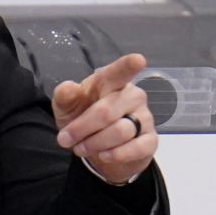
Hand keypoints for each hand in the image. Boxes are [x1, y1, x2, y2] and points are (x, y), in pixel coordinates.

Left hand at [51, 53, 157, 183]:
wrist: (96, 149)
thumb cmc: (82, 118)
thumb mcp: (66, 108)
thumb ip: (65, 97)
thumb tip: (68, 87)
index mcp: (110, 83)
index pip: (119, 72)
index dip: (128, 66)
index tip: (138, 59)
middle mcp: (131, 96)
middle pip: (107, 111)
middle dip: (81, 128)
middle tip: (65, 140)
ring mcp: (144, 117)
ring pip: (121, 131)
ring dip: (95, 143)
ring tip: (81, 148)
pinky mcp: (150, 140)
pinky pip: (137, 148)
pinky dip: (117, 154)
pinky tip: (104, 155)